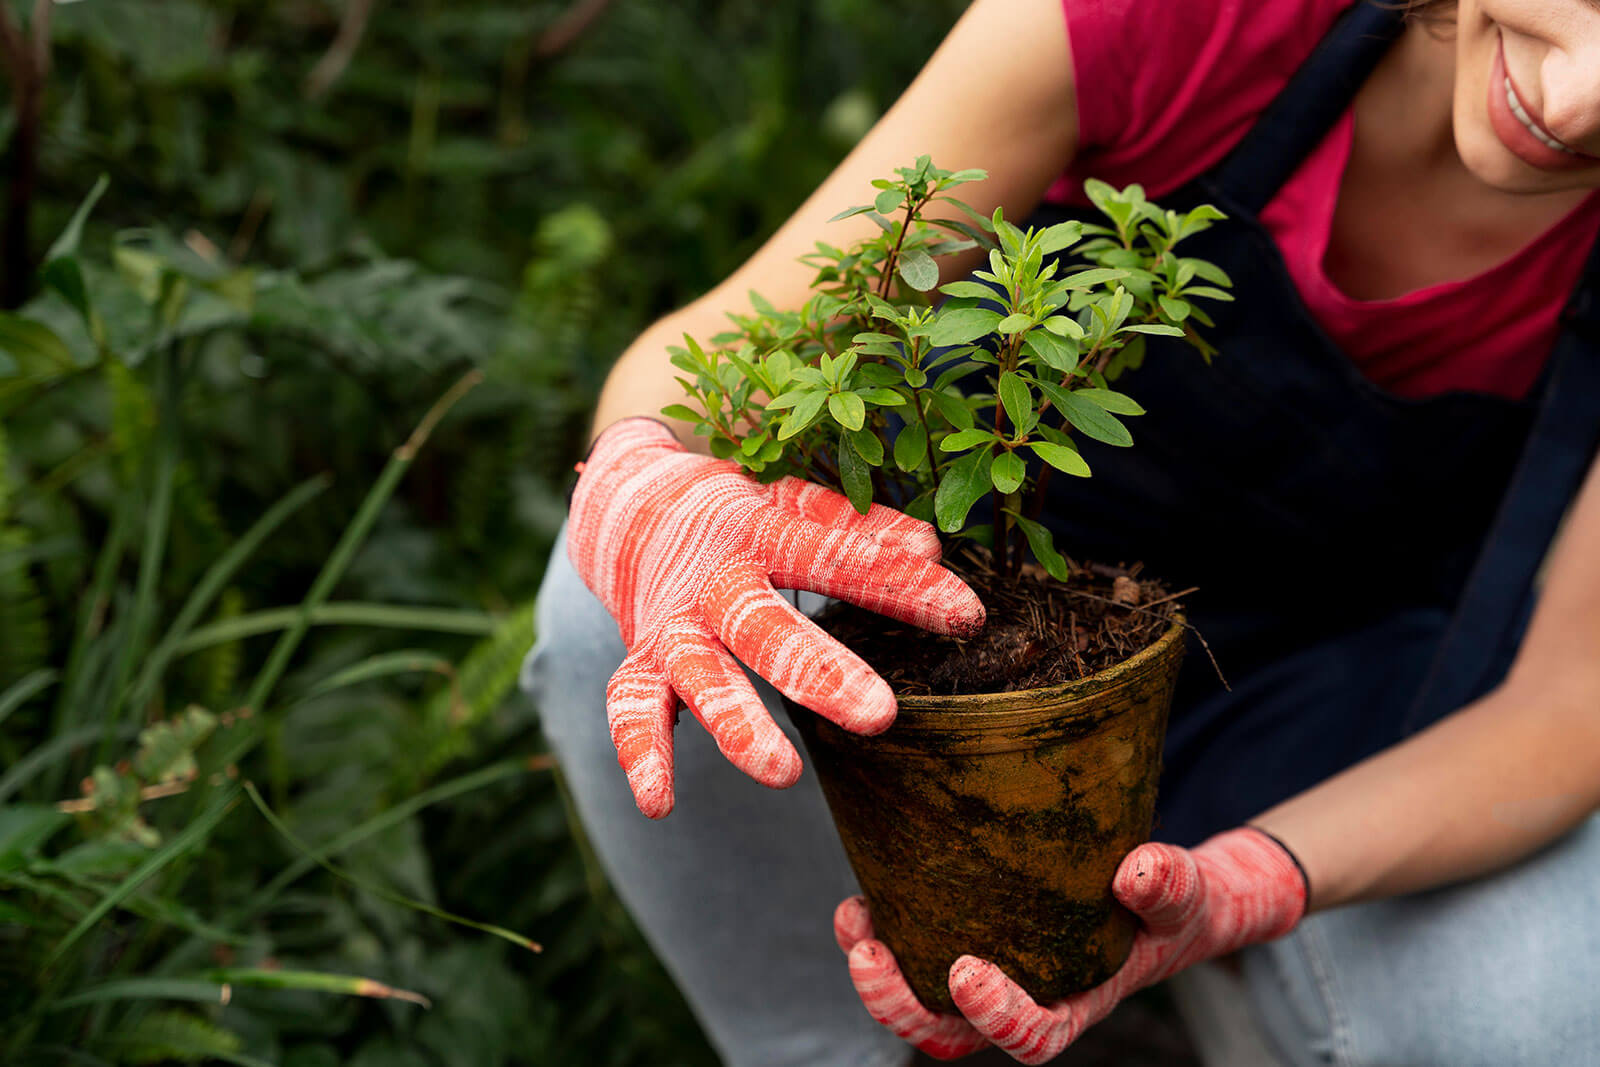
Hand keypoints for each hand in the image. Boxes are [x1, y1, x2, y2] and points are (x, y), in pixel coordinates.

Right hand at [567, 417, 986, 817]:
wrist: (632, 505)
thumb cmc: (741, 516)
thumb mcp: (796, 503)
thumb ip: (858, 527)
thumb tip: (931, 548)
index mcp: (760, 532)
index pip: (836, 559)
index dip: (902, 586)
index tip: (967, 617)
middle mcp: (713, 583)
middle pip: (765, 628)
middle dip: (819, 673)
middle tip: (880, 717)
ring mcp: (673, 626)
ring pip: (701, 676)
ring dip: (737, 723)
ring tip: (782, 773)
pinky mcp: (641, 662)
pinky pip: (632, 709)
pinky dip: (642, 754)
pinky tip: (660, 804)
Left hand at [834, 826, 1308, 1063]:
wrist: (1154, 896)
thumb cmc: (1169, 906)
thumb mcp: (1182, 895)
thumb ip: (1169, 886)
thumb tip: (1139, 870)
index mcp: (1076, 1006)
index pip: (1032, 1038)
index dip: (995, 1017)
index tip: (965, 970)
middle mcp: (1023, 1001)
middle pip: (951, 1036)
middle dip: (901, 1005)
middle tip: (867, 955)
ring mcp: (990, 978)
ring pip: (921, 1006)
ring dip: (877, 976)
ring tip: (853, 921)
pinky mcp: (965, 941)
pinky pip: (914, 957)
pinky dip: (883, 935)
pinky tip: (862, 900)